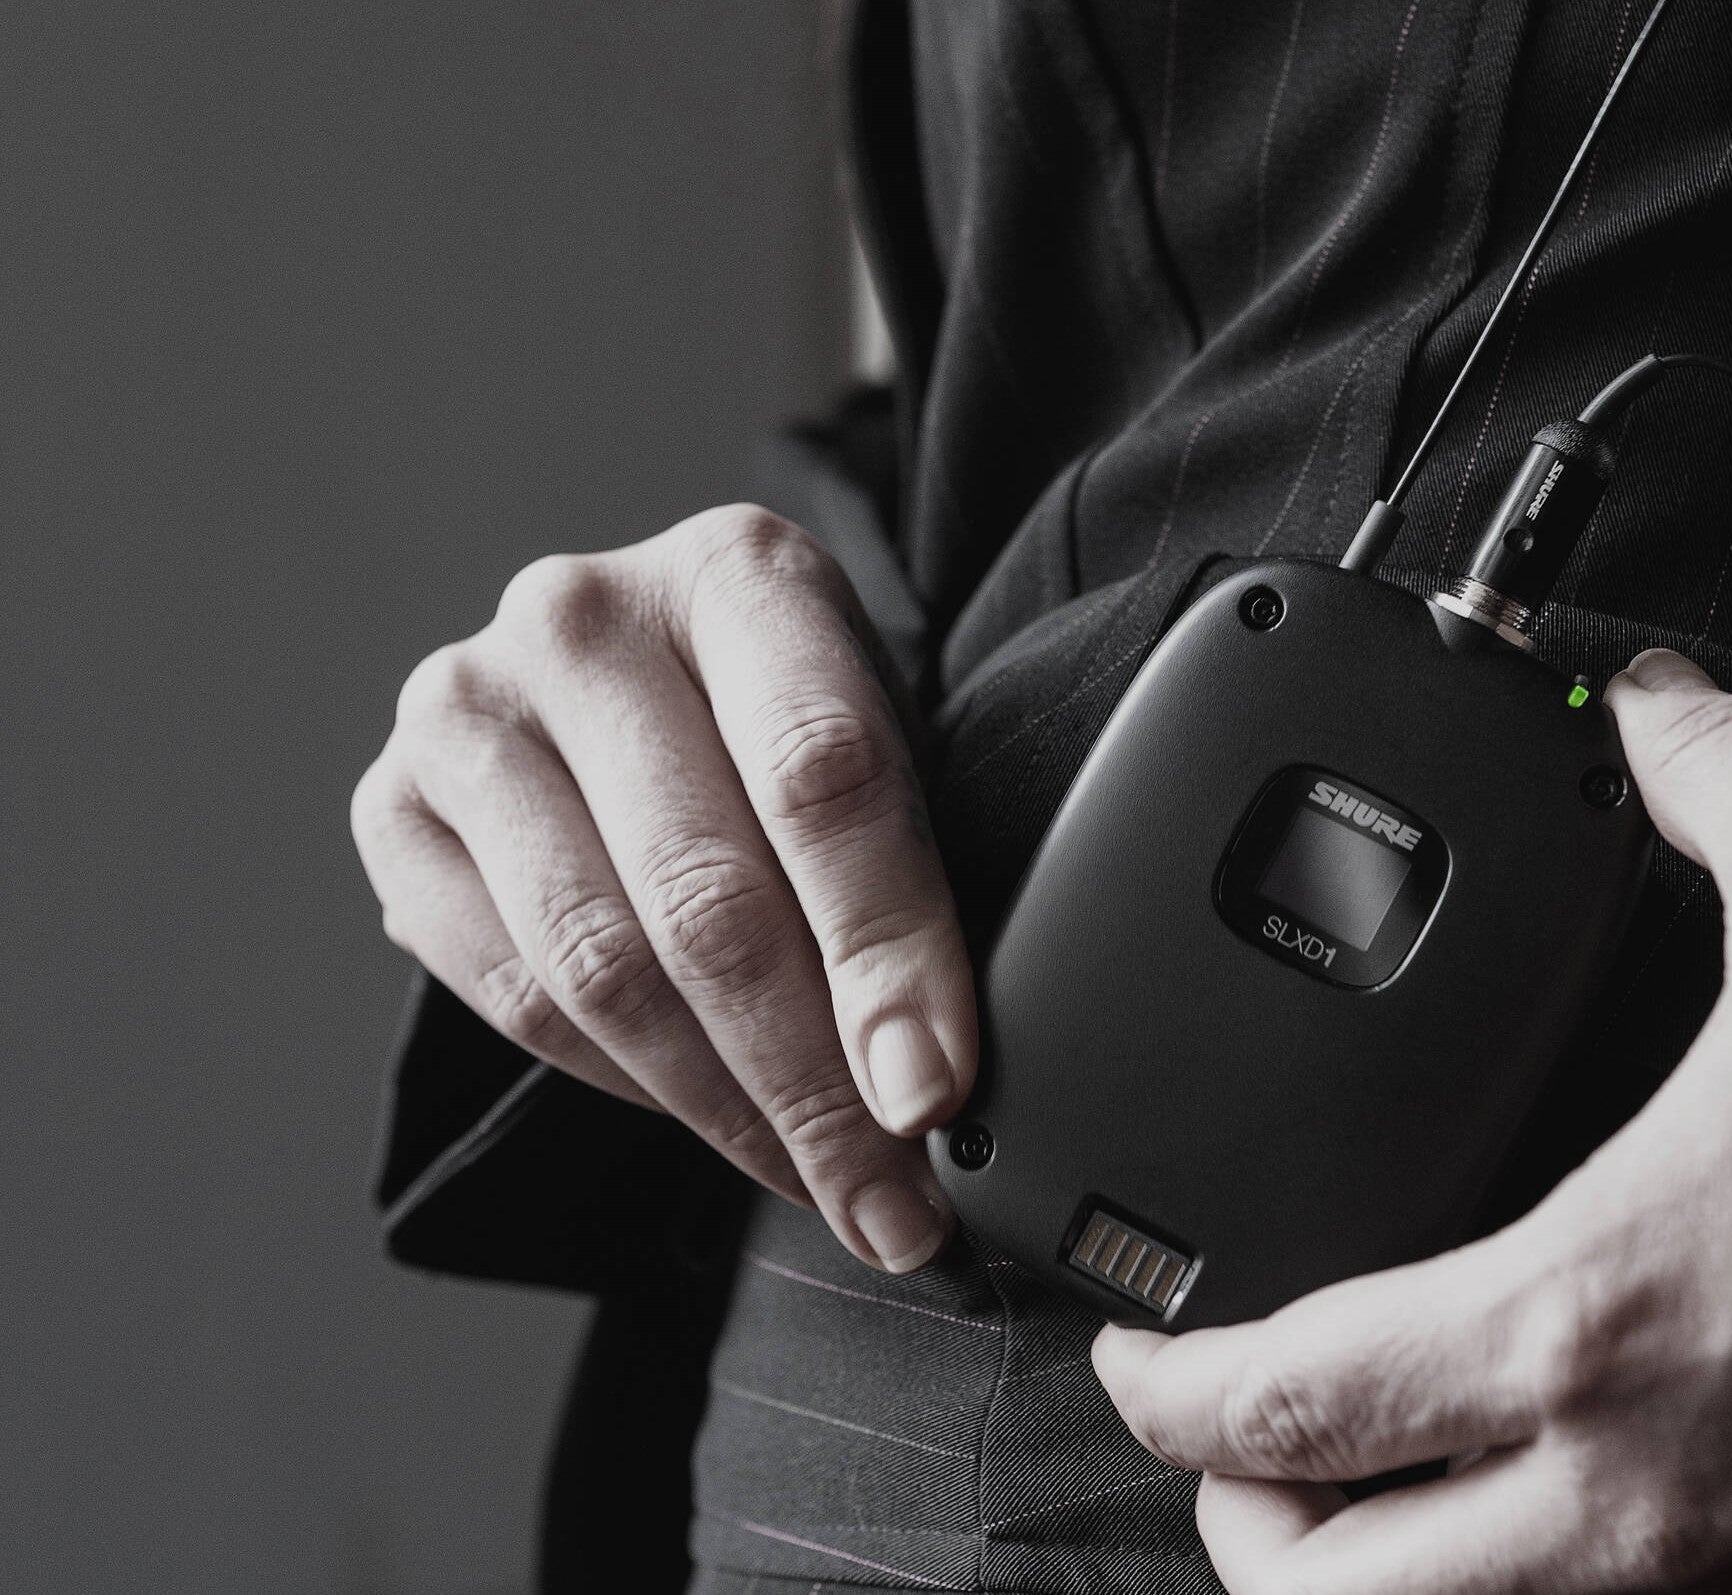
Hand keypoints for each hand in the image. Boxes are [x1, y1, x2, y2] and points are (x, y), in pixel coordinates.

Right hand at [352, 505, 970, 1272]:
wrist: (650, 675)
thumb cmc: (794, 716)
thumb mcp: (885, 741)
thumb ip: (908, 873)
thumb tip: (932, 1084)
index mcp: (736, 572)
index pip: (820, 773)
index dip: (885, 949)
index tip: (933, 1091)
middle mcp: (581, 619)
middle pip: (705, 894)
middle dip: (813, 1081)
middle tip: (893, 1198)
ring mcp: (465, 708)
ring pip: (601, 968)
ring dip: (725, 1112)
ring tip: (825, 1189)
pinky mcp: (391, 806)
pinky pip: (516, 997)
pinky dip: (630, 1086)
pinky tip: (713, 1121)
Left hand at [1095, 649, 1731, 1592]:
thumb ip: (1688, 771)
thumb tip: (1643, 710)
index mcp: (1583, 1315)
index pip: (1284, 1408)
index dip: (1167, 1393)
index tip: (1137, 1362)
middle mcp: (1640, 1489)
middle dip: (1253, 1538)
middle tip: (1252, 1454)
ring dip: (1399, 1594)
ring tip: (1391, 1506)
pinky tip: (1589, 1516)